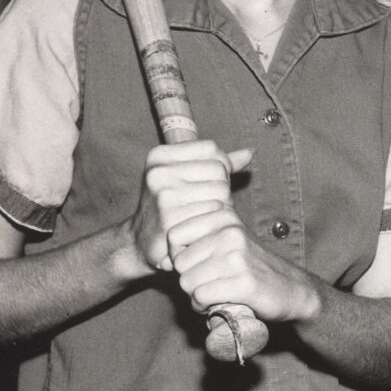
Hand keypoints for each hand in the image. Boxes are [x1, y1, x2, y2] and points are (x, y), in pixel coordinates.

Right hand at [128, 141, 253, 274]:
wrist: (141, 241)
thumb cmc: (171, 205)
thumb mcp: (187, 176)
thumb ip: (218, 163)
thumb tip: (250, 152)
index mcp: (160, 156)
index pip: (211, 149)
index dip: (219, 166)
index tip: (205, 182)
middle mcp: (159, 172)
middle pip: (219, 170)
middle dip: (221, 188)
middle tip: (205, 203)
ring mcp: (164, 195)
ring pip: (221, 191)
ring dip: (220, 206)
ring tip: (202, 215)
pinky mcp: (172, 219)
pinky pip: (215, 213)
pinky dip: (214, 221)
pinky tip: (201, 227)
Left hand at [167, 206, 320, 322]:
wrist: (291, 290)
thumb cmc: (250, 268)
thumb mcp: (228, 241)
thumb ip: (199, 238)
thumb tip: (163, 256)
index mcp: (224, 217)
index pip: (174, 234)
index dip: (179, 255)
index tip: (198, 263)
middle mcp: (230, 232)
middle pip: (179, 262)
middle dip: (189, 277)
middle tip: (211, 281)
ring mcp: (236, 257)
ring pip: (187, 281)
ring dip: (197, 294)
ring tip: (218, 291)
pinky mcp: (242, 283)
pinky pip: (201, 297)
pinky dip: (205, 306)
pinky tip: (221, 302)